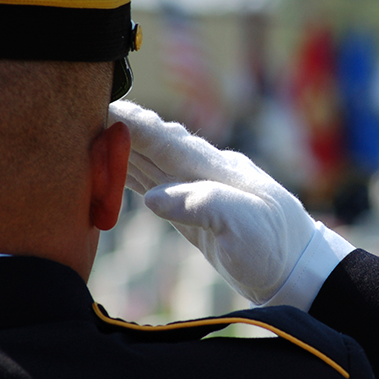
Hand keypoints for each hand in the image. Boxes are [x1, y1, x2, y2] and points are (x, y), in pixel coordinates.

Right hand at [108, 101, 352, 308]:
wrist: (297, 271)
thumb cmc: (275, 246)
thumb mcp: (245, 225)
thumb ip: (202, 204)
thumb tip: (153, 197)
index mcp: (217, 169)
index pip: (167, 140)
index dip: (134, 125)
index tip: (104, 107)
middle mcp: (205, 173)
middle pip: (155, 144)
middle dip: (120, 128)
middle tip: (82, 112)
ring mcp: (200, 191)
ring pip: (152, 163)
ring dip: (121, 149)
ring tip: (87, 134)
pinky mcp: (195, 214)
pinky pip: (156, 187)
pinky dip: (132, 176)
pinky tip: (114, 171)